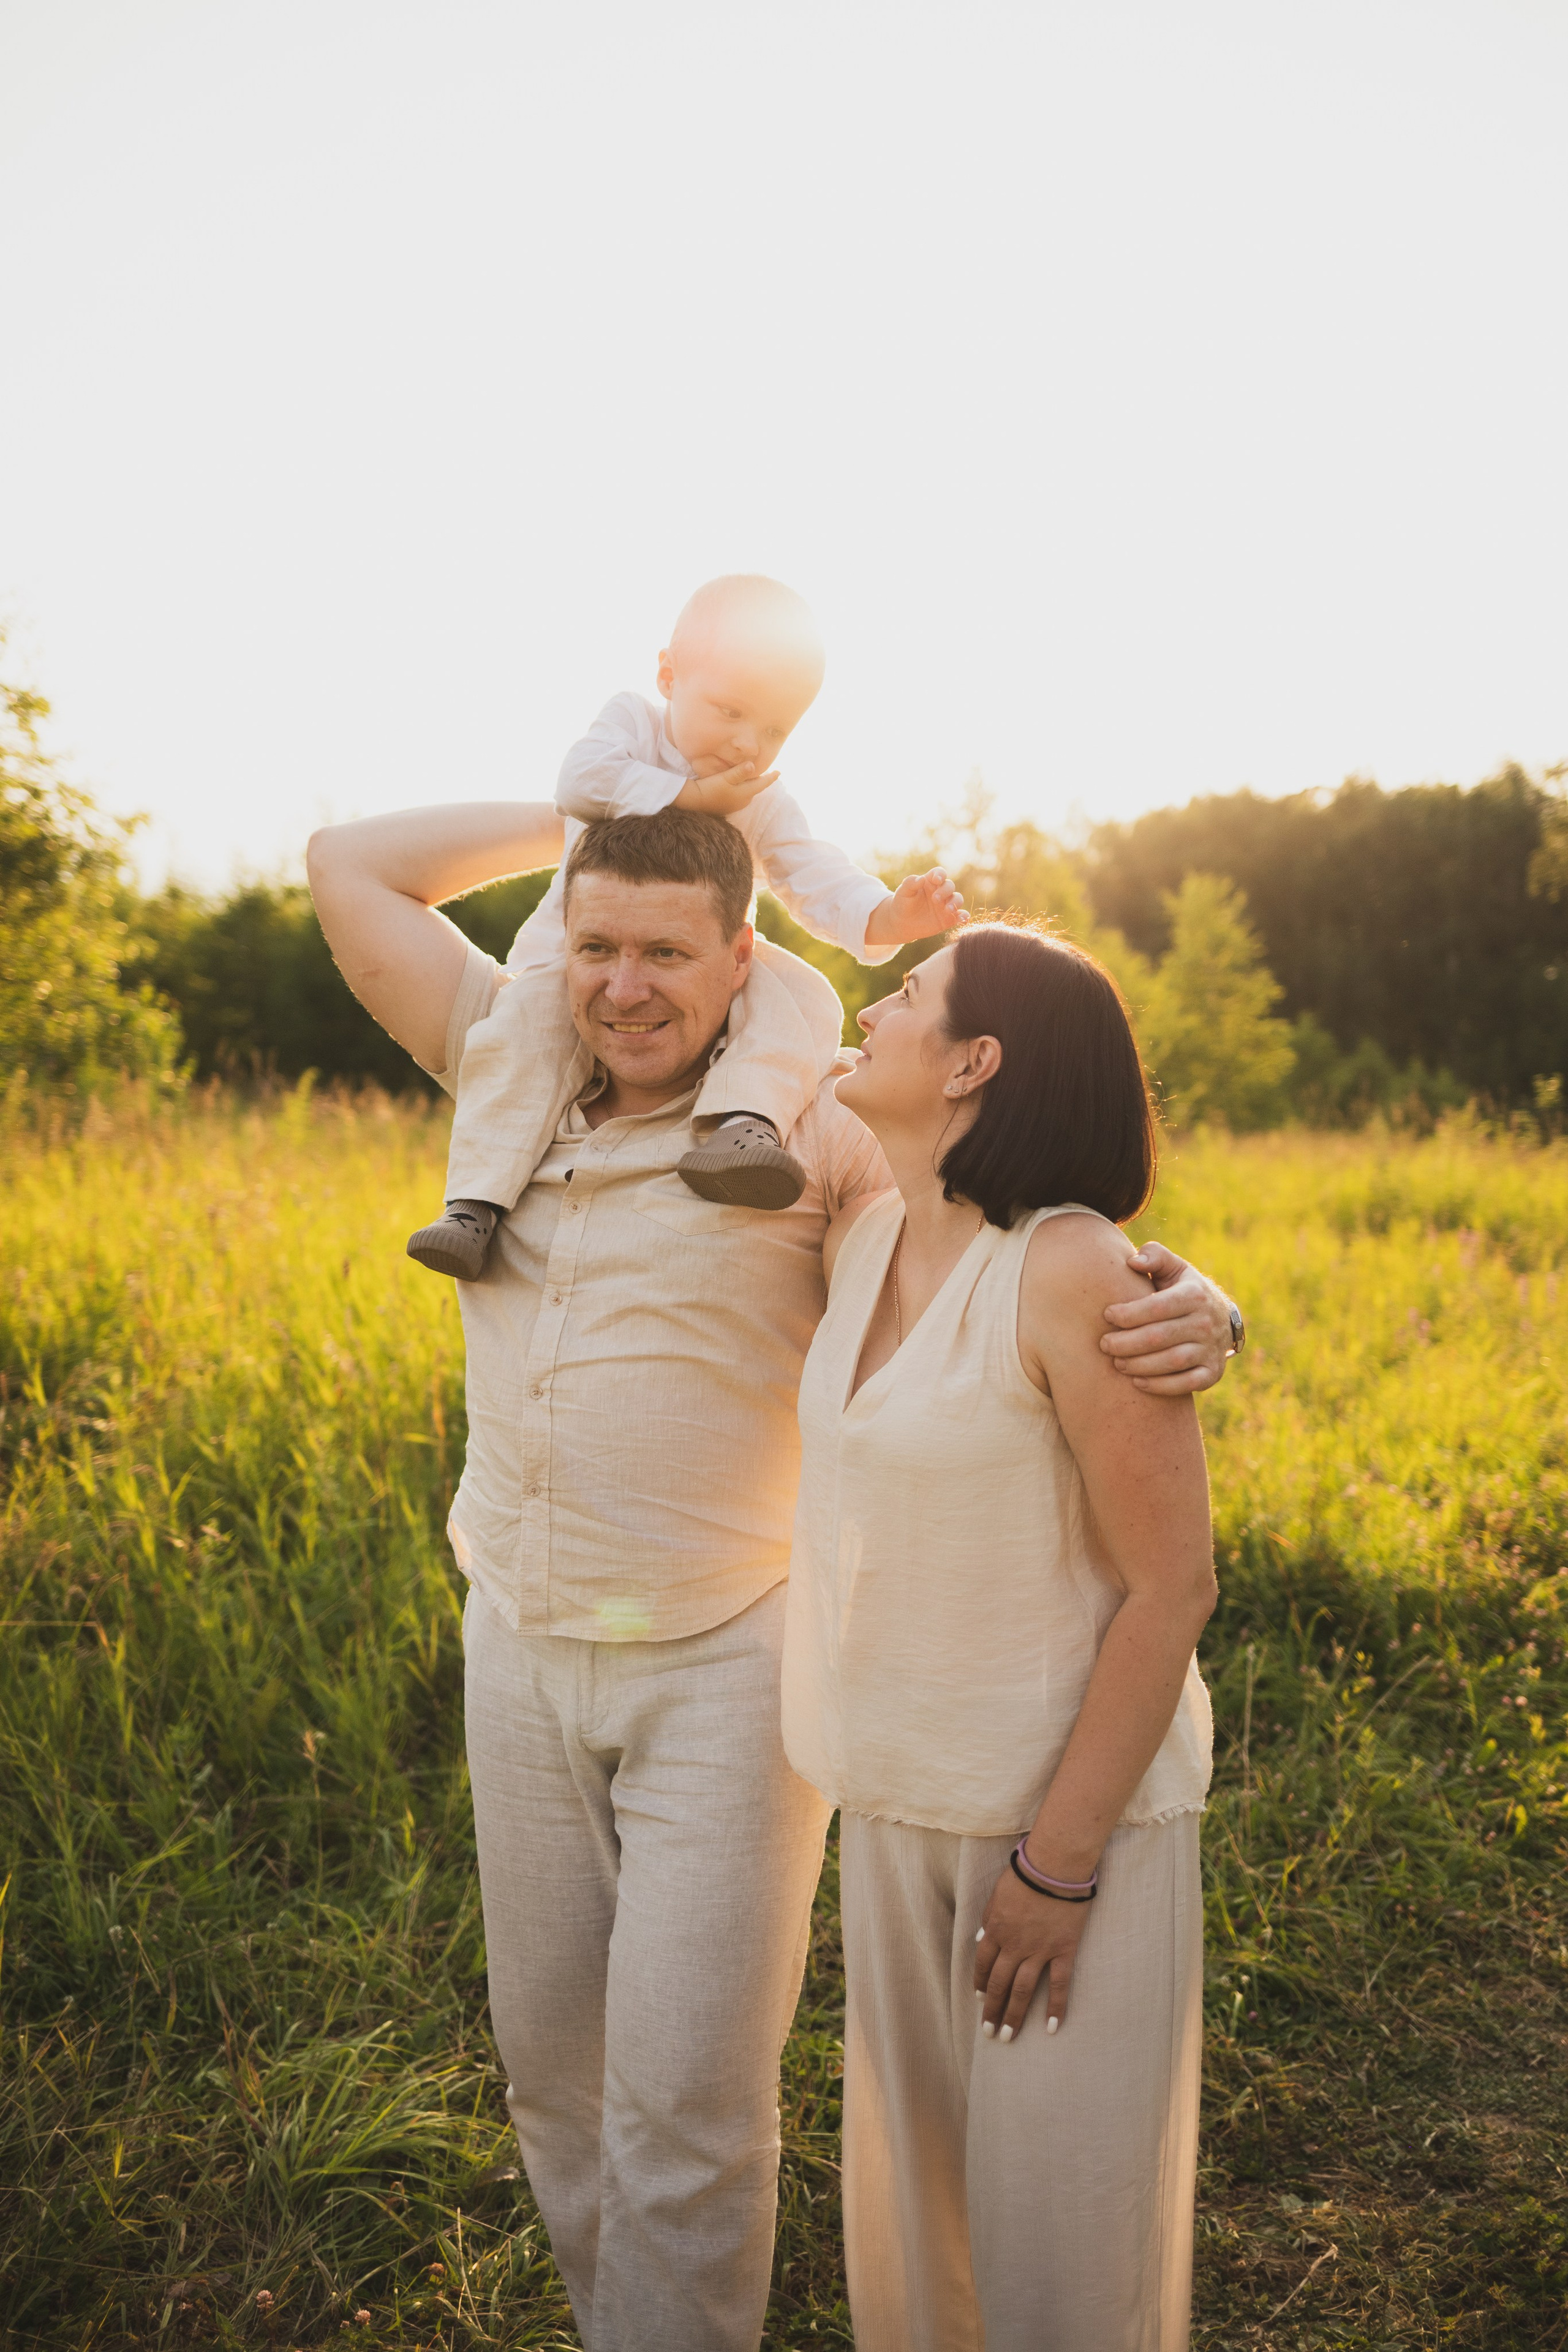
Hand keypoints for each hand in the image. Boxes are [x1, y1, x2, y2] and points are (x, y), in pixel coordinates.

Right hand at [674, 759, 778, 816]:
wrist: (694, 801)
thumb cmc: (710, 788)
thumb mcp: (725, 778)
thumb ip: (740, 772)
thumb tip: (753, 766)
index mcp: (745, 793)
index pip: (762, 784)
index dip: (771, 778)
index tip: (779, 772)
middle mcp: (743, 801)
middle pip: (755, 788)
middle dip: (761, 781)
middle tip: (767, 773)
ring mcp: (735, 805)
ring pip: (748, 792)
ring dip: (751, 785)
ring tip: (754, 778)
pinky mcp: (727, 806)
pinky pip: (740, 796)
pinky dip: (743, 789)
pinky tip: (739, 786)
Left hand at [863, 866, 967, 947]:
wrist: (901, 923)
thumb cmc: (902, 904)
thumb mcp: (903, 892)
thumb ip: (910, 883)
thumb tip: (921, 879)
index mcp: (930, 881)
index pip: (940, 873)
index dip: (940, 875)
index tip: (936, 880)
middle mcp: (941, 891)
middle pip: (949, 886)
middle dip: (945, 891)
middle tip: (935, 899)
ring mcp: (946, 904)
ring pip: (957, 899)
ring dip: (956, 903)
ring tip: (948, 909)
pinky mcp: (948, 918)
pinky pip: (960, 916)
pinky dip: (964, 917)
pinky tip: (963, 920)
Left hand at [974, 1858, 1091, 2038]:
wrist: (1055, 1865)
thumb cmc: (1025, 1873)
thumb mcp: (997, 1894)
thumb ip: (988, 1919)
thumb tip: (981, 1941)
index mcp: (995, 1930)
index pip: (983, 1964)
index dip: (980, 1984)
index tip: (980, 2000)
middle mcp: (1014, 1945)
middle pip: (999, 1983)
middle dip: (993, 2010)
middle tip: (990, 2032)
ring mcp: (1039, 1950)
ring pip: (1022, 1990)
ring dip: (1014, 2015)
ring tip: (1009, 2037)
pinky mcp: (1063, 1951)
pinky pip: (1058, 1984)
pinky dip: (1055, 2007)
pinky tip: (1050, 2027)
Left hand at [1100, 1243, 1234, 1394]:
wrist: (1222, 1319)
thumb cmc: (1184, 1290)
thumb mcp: (1174, 1268)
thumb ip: (1154, 1257)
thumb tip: (1132, 1262)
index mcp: (1194, 1295)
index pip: (1156, 1307)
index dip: (1128, 1313)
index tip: (1107, 1315)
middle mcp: (1205, 1323)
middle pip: (1159, 1337)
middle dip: (1126, 1343)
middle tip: (1104, 1344)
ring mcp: (1211, 1350)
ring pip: (1171, 1362)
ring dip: (1139, 1365)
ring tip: (1117, 1363)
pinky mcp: (1212, 1372)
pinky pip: (1187, 1384)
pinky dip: (1161, 1386)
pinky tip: (1138, 1382)